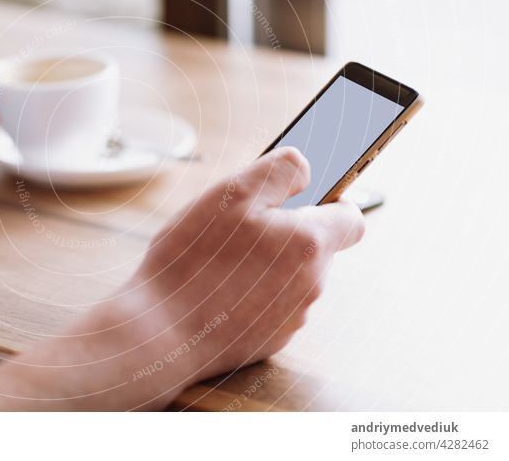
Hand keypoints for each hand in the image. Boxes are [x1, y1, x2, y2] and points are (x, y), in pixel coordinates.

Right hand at [134, 146, 364, 380]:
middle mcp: (310, 285)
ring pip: (291, 278)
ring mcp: (291, 318)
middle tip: (240, 226)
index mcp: (309, 244)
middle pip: (316, 248)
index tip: (302, 196)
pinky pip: (271, 307)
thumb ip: (279, 171)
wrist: (159, 331)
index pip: (351, 218)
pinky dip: (251, 294)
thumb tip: (307, 169)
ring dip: (267, 264)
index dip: (332, 201)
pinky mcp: (269, 341)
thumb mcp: (232, 194)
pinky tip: (215, 290)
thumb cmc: (192, 260)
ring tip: (220, 259)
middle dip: (286, 233)